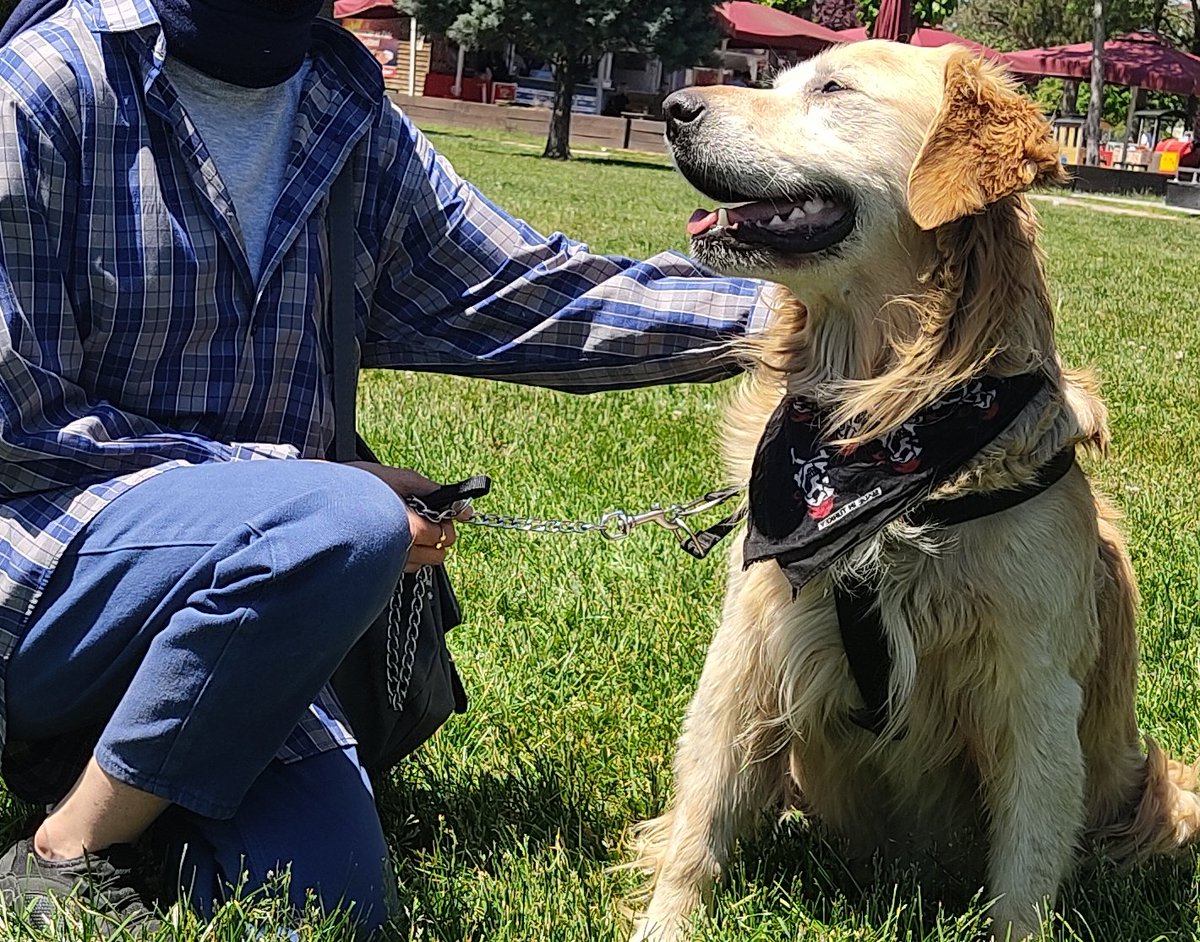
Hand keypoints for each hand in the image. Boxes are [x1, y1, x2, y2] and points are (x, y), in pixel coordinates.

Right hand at [346, 462, 466, 571]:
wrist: (323, 501)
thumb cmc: (358, 486)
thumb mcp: (399, 478)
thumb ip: (435, 492)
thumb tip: (464, 508)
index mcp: (410, 528)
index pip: (444, 536)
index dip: (443, 523)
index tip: (435, 513)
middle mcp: (401, 551)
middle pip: (438, 555)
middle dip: (436, 537)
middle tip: (421, 519)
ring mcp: (389, 563)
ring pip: (423, 564)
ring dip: (421, 547)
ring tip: (403, 527)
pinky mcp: (379, 568)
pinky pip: (405, 567)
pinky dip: (406, 554)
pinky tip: (392, 537)